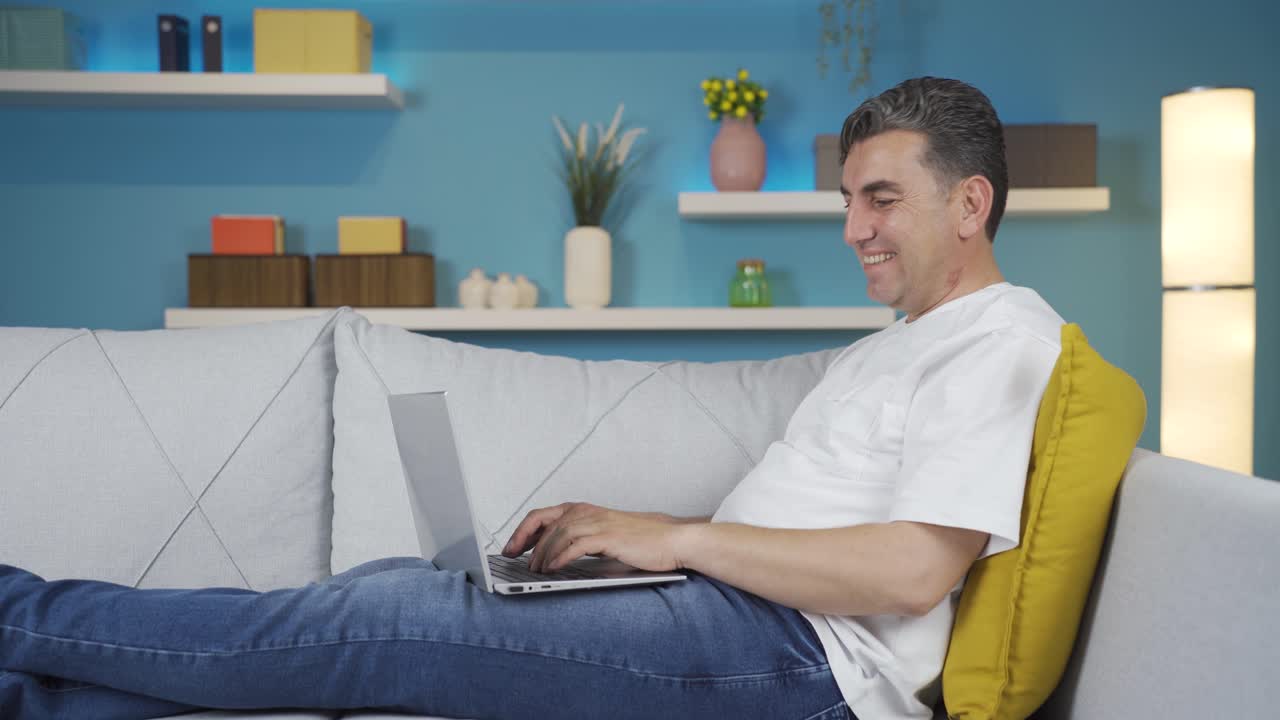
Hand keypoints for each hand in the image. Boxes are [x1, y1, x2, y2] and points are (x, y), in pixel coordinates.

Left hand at [501, 502, 695, 573]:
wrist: (670, 540)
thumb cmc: (638, 541)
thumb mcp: (601, 538)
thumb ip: (578, 542)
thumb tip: (551, 558)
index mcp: (583, 510)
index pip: (542, 515)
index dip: (522, 531)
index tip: (510, 547)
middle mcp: (586, 512)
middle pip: (544, 521)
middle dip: (523, 540)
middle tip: (512, 558)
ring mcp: (597, 523)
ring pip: (557, 534)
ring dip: (541, 552)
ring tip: (533, 569)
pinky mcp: (607, 536)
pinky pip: (576, 545)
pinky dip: (560, 556)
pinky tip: (552, 568)